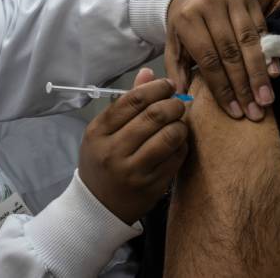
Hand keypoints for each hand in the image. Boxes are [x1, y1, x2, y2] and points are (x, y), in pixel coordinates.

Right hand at [78, 69, 187, 224]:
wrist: (97, 206)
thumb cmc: (101, 162)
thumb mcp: (103, 131)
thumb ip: (127, 102)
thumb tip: (148, 72)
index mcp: (98, 132)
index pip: (132, 100)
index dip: (156, 88)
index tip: (167, 85)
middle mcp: (114, 150)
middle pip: (154, 115)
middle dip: (173, 103)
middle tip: (178, 102)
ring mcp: (133, 170)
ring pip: (169, 136)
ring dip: (181, 124)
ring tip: (179, 122)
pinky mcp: (152, 186)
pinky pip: (176, 157)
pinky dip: (182, 144)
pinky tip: (177, 142)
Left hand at [166, 0, 279, 121]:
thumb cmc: (184, 27)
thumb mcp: (174, 46)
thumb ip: (177, 71)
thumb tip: (182, 99)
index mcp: (187, 19)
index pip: (208, 59)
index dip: (222, 87)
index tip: (234, 111)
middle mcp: (209, 5)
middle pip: (230, 52)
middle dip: (243, 85)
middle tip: (254, 112)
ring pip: (249, 41)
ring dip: (259, 74)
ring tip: (266, 99)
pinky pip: (262, 29)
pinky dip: (268, 53)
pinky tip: (273, 75)